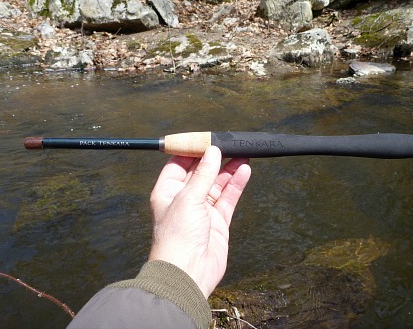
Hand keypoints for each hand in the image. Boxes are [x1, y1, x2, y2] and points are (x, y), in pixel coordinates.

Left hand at [148, 146, 250, 297]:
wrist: (188, 272)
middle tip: (230, 144)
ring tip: (242, 153)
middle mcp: (184, 199)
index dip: (192, 151)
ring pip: (217, 184)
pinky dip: (236, 184)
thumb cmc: (177, 237)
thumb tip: (212, 152)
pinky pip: (228, 198)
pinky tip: (244, 170)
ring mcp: (202, 210)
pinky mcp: (218, 221)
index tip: (207, 139)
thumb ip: (203, 174)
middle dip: (214, 158)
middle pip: (201, 172)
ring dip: (229, 169)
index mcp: (168, 192)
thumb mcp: (188, 198)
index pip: (179, 165)